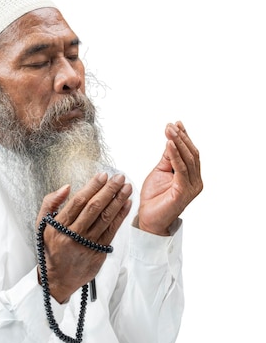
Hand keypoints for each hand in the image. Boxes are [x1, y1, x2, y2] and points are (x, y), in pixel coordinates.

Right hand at [36, 173, 131, 302]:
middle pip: (94, 208)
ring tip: (127, 187)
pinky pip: (112, 231)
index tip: (102, 175)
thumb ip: (50, 203)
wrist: (58, 279)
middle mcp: (73, 235)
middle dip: (108, 190)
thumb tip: (66, 187)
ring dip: (118, 201)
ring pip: (105, 218)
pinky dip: (120, 216)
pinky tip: (126, 204)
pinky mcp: (98, 253)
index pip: (78, 202)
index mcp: (58, 226)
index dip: (92, 187)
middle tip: (119, 178)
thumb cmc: (51, 248)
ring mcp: (87, 245)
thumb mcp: (42, 225)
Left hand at [138, 121, 202, 235]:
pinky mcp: (183, 191)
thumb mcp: (160, 171)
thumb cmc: (154, 198)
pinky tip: (168, 143)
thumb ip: (168, 158)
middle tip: (171, 125)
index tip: (177, 123)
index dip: (185, 137)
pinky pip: (180, 169)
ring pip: (187, 159)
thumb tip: (171, 140)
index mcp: (191, 176)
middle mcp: (195, 181)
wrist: (149, 219)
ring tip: (169, 130)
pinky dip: (174, 155)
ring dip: (178, 142)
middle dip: (181, 137)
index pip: (190, 152)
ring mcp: (192, 187)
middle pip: (191, 154)